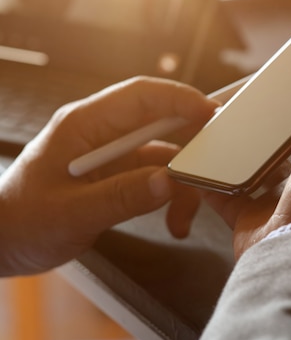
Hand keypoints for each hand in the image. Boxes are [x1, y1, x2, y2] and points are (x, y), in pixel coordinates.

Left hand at [0, 77, 217, 274]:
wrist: (3, 243)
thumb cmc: (22, 222)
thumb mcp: (71, 214)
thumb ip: (121, 197)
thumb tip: (169, 181)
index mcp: (85, 125)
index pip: (141, 96)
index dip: (180, 99)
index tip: (213, 115)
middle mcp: (104, 134)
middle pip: (162, 121)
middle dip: (194, 141)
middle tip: (220, 161)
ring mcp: (115, 155)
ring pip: (167, 154)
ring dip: (184, 183)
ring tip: (186, 216)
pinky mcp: (121, 176)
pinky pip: (160, 178)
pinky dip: (174, 198)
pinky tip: (175, 224)